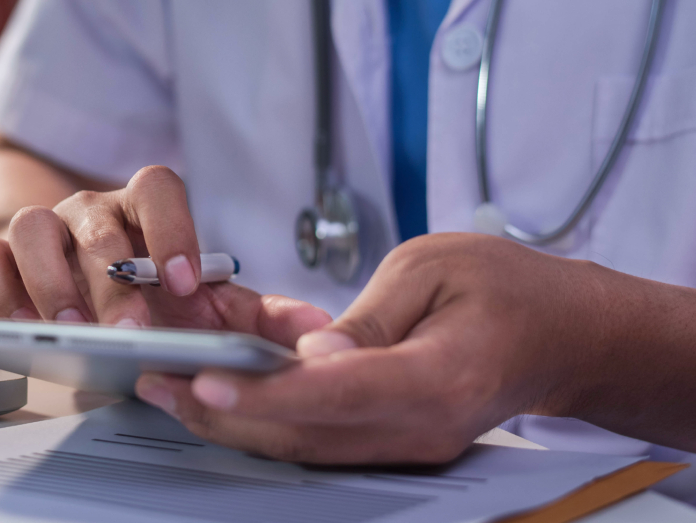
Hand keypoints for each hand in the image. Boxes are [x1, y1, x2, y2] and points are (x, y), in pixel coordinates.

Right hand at [0, 165, 330, 337]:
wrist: (87, 286)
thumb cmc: (152, 294)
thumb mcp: (208, 306)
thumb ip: (260, 316)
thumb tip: (318, 328)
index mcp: (144, 208)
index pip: (157, 187)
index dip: (173, 229)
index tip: (188, 282)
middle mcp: (90, 210)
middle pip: (95, 222)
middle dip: (112, 279)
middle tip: (131, 329)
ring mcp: (41, 229)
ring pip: (31, 228)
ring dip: (49, 281)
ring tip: (71, 329)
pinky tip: (20, 323)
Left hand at [135, 233, 610, 463]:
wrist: (560, 336)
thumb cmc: (505, 287)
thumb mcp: (433, 268)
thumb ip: (367, 318)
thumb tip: (308, 355)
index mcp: (436, 380)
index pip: (335, 393)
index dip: (264, 390)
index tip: (204, 376)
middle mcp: (419, 429)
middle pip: (303, 434)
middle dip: (220, 409)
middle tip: (155, 378)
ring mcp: (406, 446)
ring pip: (300, 445)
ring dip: (228, 416)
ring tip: (167, 382)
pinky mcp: (391, 442)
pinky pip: (316, 438)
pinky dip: (261, 414)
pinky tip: (218, 385)